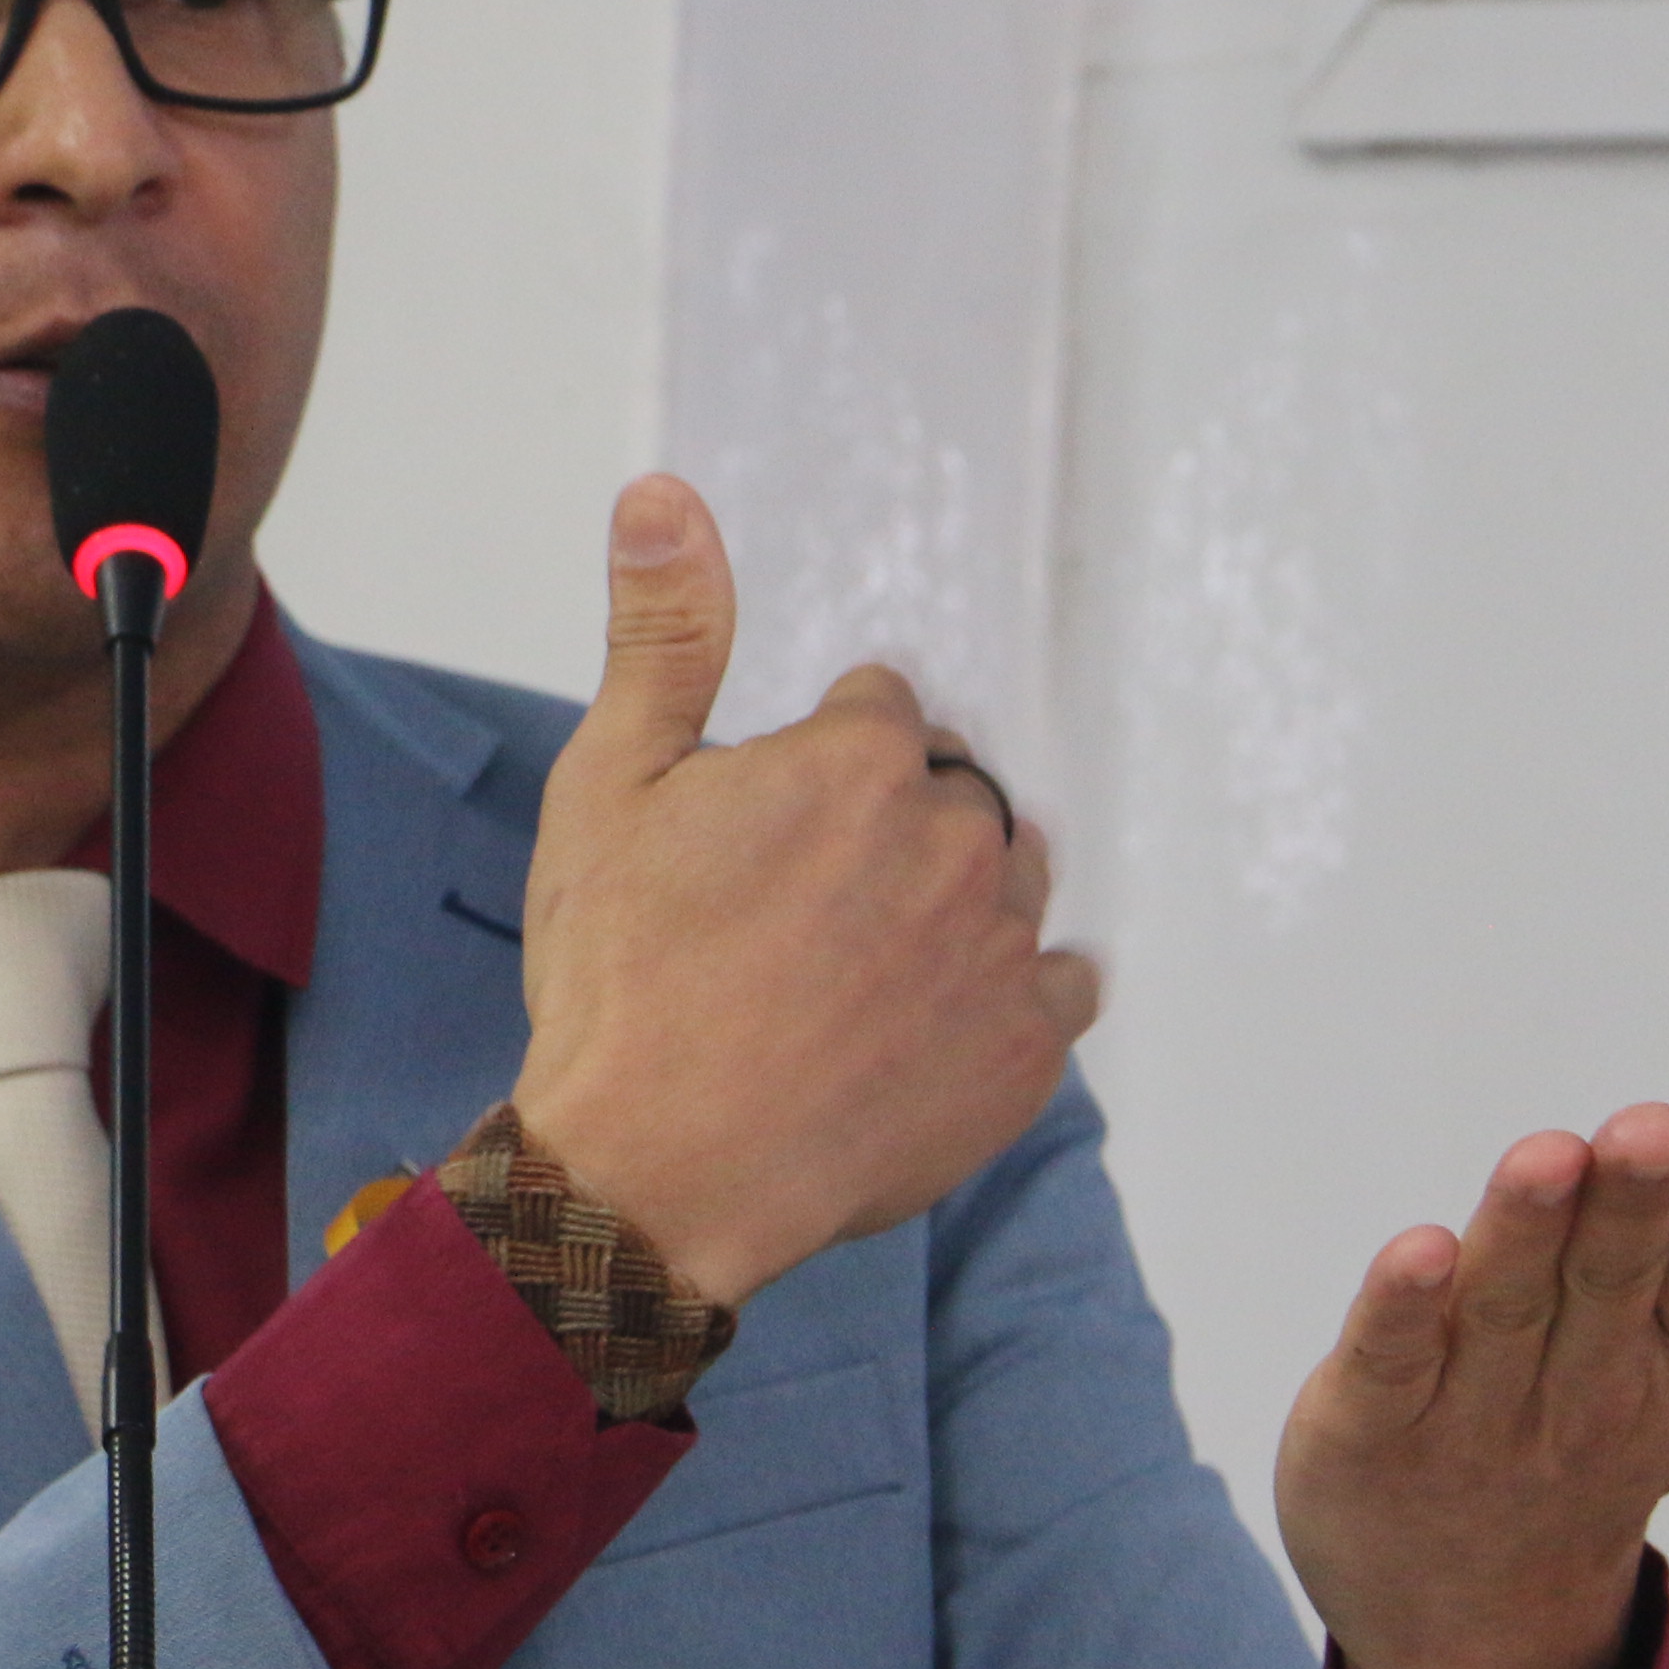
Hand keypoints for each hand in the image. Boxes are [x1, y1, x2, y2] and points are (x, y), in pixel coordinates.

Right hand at [507, 476, 1099, 1302]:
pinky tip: (929, 1026)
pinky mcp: (1028, 1053)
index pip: (880, 712)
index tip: (762, 838)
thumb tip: (664, 494)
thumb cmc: (621, 981)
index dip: (813, 769)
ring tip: (858, 970)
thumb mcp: (610, 786)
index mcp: (865, 762)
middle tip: (797, 916)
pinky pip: (1057, 987)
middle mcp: (960, 841)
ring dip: (956, 904)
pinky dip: (1007, 996)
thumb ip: (664, 635)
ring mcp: (1005, 951)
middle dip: (888, 831)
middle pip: (950, 796)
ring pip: (1010, 882)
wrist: (653, 1175)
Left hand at [1273, 1098, 1668, 1668]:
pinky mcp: (1371, 1430)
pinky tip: (1416, 1252)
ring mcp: (1475, 1416)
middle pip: (1612, 1280)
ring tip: (1547, 1156)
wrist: (1470, 1621)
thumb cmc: (1595, 1432)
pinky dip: (1401, 1312)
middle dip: (1633, 1200)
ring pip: (1505, 1309)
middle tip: (1649, 1129)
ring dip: (1525, 1229)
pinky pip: (1391, 1366)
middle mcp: (1587, 1395)